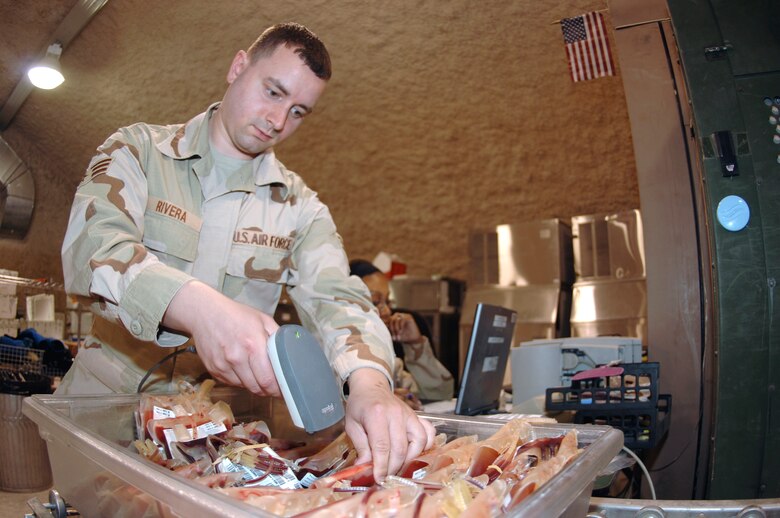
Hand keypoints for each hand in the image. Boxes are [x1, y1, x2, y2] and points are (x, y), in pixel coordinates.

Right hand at [163, 280, 280, 395]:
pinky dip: (241, 380)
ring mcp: (223, 366)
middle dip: (268, 390)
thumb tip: (291, 355)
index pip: (268, 380)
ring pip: (245, 387)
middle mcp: (237, 358)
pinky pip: (232, 383)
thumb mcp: (263, 320)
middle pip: (257, 388)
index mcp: (253, 345)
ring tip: (257, 372)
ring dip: (254, 385)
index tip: (284, 390)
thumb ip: (278, 338)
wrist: (205, 313)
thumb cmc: (237, 315)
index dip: (278, 389)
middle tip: (274, 386)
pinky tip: (243, 367)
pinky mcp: (214, 370)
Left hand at [344, 368, 434, 481]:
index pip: (382, 447)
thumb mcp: (352, 425)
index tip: (378, 478)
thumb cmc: (359, 406)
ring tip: (397, 465)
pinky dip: (425, 445)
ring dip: (409, 459)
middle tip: (385, 476)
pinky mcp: (417, 416)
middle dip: (393, 467)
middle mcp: (396, 414)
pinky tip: (414, 452)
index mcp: (376, 415)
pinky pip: (428, 433)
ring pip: (418, 442)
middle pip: (400, 448)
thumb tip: (364, 468)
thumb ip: (360, 447)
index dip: (381, 466)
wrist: (371, 387)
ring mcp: (409, 414)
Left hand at [387, 312, 422, 343]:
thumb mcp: (394, 335)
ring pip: (395, 318)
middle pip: (391, 319)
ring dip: (396, 327)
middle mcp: (399, 316)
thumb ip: (389, 332)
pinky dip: (400, 325)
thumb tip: (381, 331)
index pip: (388, 320)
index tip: (389, 335)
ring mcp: (404, 316)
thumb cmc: (403, 337)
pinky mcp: (409, 317)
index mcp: (394, 320)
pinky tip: (401, 331)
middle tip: (394, 336)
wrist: (413, 340)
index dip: (387, 327)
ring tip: (398, 334)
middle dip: (392, 328)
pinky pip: (402, 319)